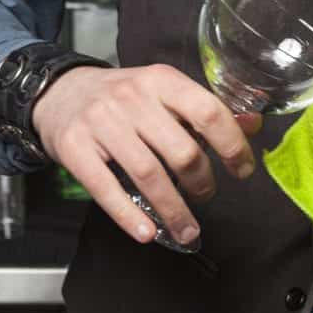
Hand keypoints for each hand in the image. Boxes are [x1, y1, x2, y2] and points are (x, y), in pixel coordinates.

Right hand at [32, 64, 263, 245]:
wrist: (59, 93)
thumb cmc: (121, 98)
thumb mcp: (163, 91)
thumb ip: (205, 109)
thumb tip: (254, 124)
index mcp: (161, 79)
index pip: (208, 111)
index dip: (232, 146)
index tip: (242, 171)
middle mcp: (131, 97)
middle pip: (181, 150)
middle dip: (202, 183)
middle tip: (206, 196)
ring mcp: (101, 122)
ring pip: (148, 174)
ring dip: (173, 210)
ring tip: (187, 231)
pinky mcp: (75, 148)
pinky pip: (106, 188)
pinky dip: (129, 215)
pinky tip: (147, 233)